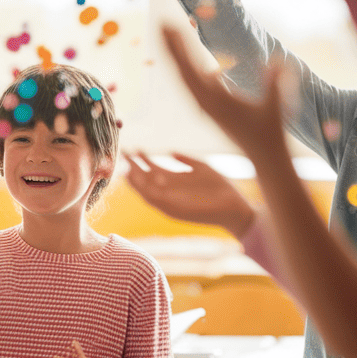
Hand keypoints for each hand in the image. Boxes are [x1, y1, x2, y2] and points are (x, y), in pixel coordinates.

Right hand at [124, 152, 255, 235]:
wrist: (234, 208)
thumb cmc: (220, 188)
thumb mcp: (201, 168)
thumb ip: (186, 160)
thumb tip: (169, 151)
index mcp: (174, 181)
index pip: (152, 169)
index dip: (141, 159)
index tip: (131, 148)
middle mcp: (169, 191)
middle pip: (145, 178)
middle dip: (133, 167)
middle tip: (122, 153)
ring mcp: (170, 201)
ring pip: (146, 190)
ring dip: (135, 180)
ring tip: (126, 167)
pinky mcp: (173, 210)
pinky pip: (155, 200)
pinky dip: (145, 190)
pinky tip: (139, 180)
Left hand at [162, 25, 287, 162]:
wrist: (264, 156)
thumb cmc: (270, 131)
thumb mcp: (274, 106)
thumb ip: (274, 83)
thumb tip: (278, 60)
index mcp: (216, 100)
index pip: (191, 70)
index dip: (178, 48)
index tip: (169, 27)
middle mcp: (205, 103)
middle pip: (181, 70)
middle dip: (170, 46)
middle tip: (160, 22)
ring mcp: (205, 106)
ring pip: (183, 77)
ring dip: (174, 55)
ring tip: (166, 33)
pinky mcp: (209, 108)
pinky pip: (191, 84)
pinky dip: (184, 68)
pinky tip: (181, 56)